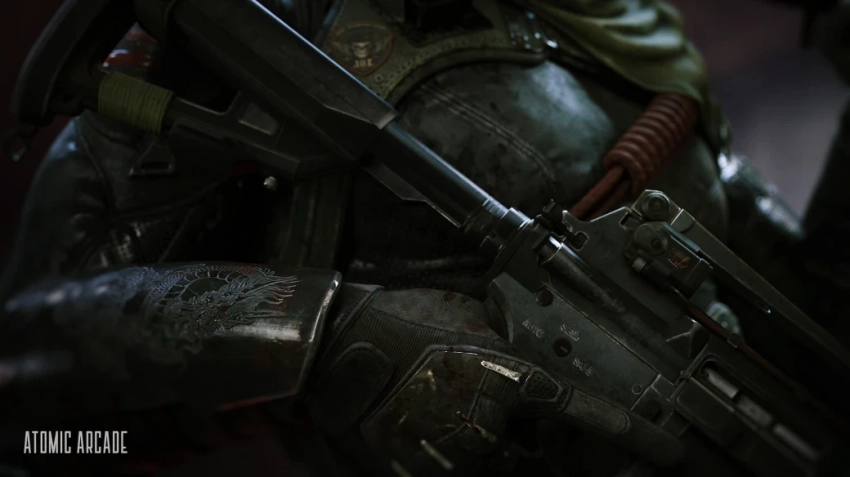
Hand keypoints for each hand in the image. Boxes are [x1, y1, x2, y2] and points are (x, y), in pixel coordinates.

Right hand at [306, 286, 682, 475]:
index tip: (669, 450)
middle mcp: (495, 424)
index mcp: (510, 377)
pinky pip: (462, 469)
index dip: (637, 435)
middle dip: (530, 443)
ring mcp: (460, 455)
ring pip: (500, 464)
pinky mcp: (426, 473)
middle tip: (490, 409)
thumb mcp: (468, 319)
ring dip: (491, 447)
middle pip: (539, 453)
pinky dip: (457, 455)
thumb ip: (509, 344)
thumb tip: (527, 359)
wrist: (341, 348)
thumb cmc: (402, 323)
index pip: (588, 412)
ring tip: (447, 408)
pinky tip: (433, 423)